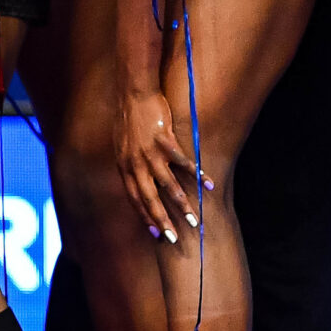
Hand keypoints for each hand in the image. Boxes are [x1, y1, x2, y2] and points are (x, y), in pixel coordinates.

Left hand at [113, 84, 198, 239]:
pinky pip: (182, 162)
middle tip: (175, 239)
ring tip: (195, 218)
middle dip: (163, 220)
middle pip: (149, 198)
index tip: (157, 234)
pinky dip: (197, 174)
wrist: (133, 91)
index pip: (134, 199)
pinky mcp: (164, 139)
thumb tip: (137, 178)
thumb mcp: (122, 144)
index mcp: (124, 166)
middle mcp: (135, 163)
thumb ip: (130, 163)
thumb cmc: (129, 117)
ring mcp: (149, 152)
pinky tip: (208, 185)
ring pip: (167, 184)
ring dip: (182, 204)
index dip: (145, 216)